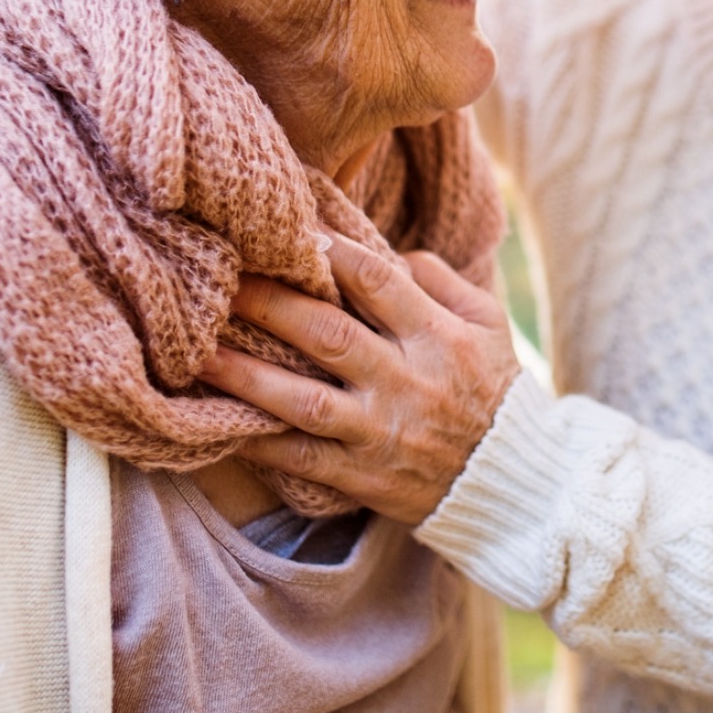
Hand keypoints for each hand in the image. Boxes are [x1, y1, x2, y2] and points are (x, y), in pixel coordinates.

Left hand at [199, 232, 519, 524]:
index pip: (377, 280)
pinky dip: (260, 444)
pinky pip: (303, 460)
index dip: (328, 252)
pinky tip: (220, 424)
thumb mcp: (488, 324)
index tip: (286, 231)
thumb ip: (442, 280)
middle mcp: (406, 380)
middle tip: (222, 281)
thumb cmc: (496, 390)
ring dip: (248, 376)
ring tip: (199, 354)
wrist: (513, 481)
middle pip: (328, 334)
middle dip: (270, 304)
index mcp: (437, 334)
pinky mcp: (364, 478)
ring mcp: (382, 432)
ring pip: (305, 401)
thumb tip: (391, 249)